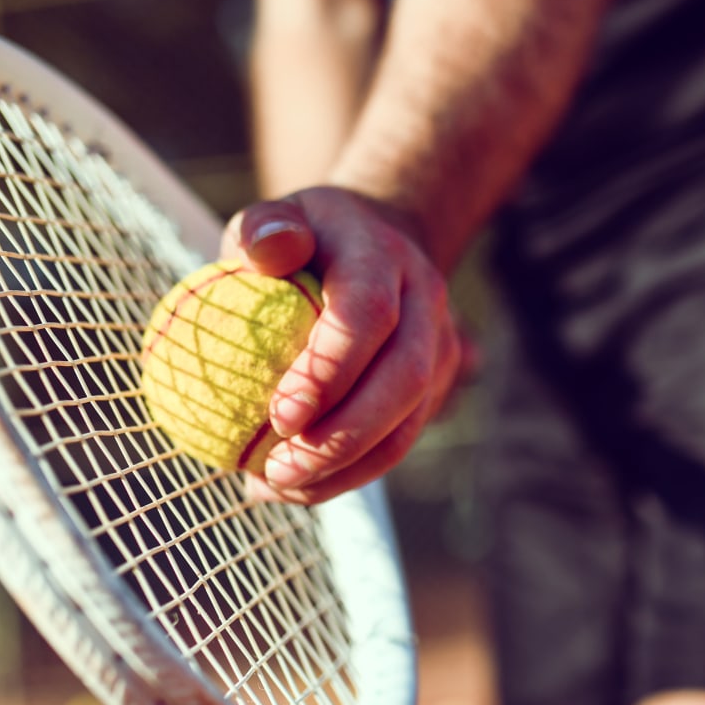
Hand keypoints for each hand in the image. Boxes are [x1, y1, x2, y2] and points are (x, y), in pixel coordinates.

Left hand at [220, 187, 464, 503]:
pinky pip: (398, 442)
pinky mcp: (436, 387)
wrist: (379, 240)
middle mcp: (425, 301)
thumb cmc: (310, 236)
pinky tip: (290, 485)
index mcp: (384, 256)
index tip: (278, 415)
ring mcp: (439, 347)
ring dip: (345, 469)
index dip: (330, 370)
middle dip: (343, 438)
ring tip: (273, 486)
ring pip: (408, 424)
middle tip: (276, 469)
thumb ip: (265, 230)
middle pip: (404, 381)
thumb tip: (264, 252)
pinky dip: (348, 473)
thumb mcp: (278, 218)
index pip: (369, 316)